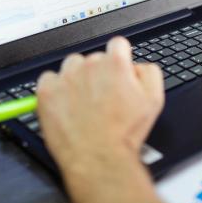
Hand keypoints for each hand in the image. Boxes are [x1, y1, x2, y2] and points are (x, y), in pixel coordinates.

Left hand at [37, 37, 165, 202]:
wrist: (99, 158)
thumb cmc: (125, 133)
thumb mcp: (154, 99)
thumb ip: (149, 72)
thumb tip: (137, 65)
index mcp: (116, 64)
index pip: (117, 44)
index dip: (120, 58)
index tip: (117, 70)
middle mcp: (90, 65)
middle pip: (95, 57)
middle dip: (99, 72)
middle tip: (103, 96)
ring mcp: (66, 77)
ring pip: (72, 65)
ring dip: (77, 77)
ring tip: (83, 101)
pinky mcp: (47, 91)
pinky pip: (49, 78)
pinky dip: (56, 88)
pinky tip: (66, 104)